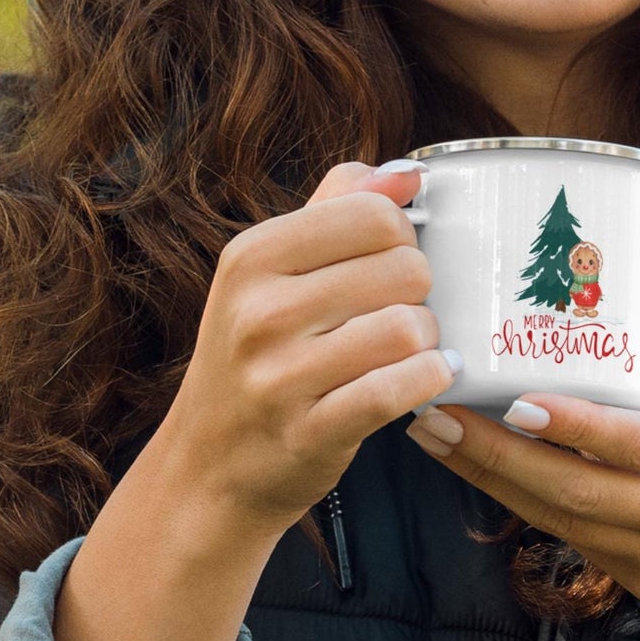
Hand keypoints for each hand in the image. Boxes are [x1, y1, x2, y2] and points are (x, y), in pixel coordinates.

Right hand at [159, 160, 458, 536]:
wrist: (209, 468)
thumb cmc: (256, 355)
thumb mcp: (270, 271)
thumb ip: (337, 207)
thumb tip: (407, 172)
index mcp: (251, 256)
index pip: (373, 214)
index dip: (402, 235)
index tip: (391, 260)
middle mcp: (258, 312)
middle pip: (403, 268)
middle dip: (419, 290)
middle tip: (400, 309)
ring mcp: (279, 377)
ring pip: (407, 328)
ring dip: (427, 339)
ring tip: (411, 347)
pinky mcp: (309, 433)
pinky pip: (399, 390)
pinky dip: (430, 379)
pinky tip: (430, 376)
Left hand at [404, 306, 639, 640]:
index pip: (636, 447)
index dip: (573, 426)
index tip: (517, 400)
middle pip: (573, 490)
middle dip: (495, 454)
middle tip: (434, 412)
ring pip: (559, 519)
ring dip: (492, 479)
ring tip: (437, 435)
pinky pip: (573, 540)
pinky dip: (523, 506)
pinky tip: (484, 472)